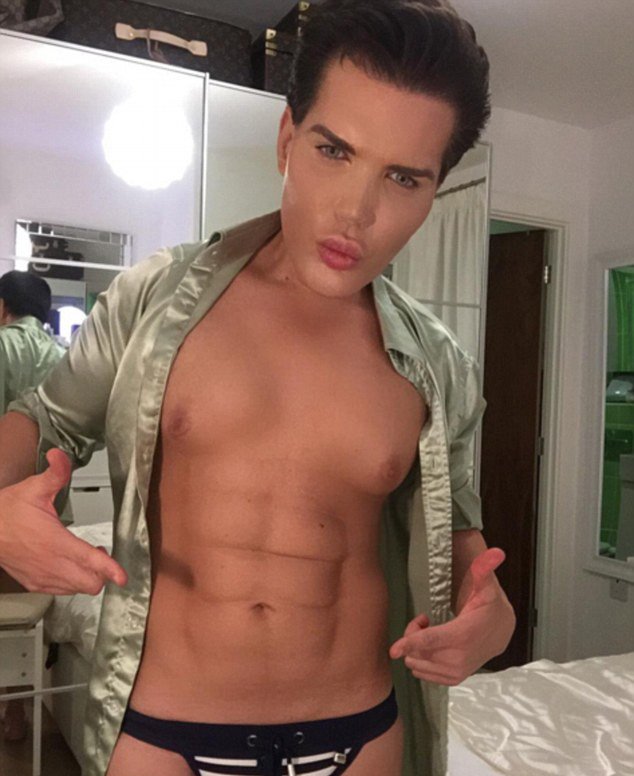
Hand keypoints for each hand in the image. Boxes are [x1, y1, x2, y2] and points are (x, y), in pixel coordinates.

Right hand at [0, 448, 126, 594]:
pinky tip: (69, 566)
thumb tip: (60, 455)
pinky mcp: (34, 583)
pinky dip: (71, 583)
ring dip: (87, 577)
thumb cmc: (7, 511)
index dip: (110, 569)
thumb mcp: (33, 488)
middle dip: (102, 573)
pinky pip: (61, 591)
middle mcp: (51, 564)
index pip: (90, 561)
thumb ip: (54, 473)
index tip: (123, 576)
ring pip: (77, 589)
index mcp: (55, 542)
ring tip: (85, 557)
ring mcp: (42, 577)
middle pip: (89, 583)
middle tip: (100, 554)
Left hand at [389, 548, 514, 684]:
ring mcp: (455, 672)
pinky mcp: (452, 679)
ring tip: (430, 631)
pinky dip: (421, 658)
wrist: (500, 633)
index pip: (432, 640)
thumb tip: (496, 552)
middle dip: (412, 634)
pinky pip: (422, 673)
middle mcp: (458, 659)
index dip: (411, 643)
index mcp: (463, 635)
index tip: (393, 649)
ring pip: (416, 662)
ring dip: (416, 647)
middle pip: (417, 651)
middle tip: (424, 619)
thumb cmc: (489, 607)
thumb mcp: (487, 587)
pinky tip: (432, 645)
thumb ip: (484, 569)